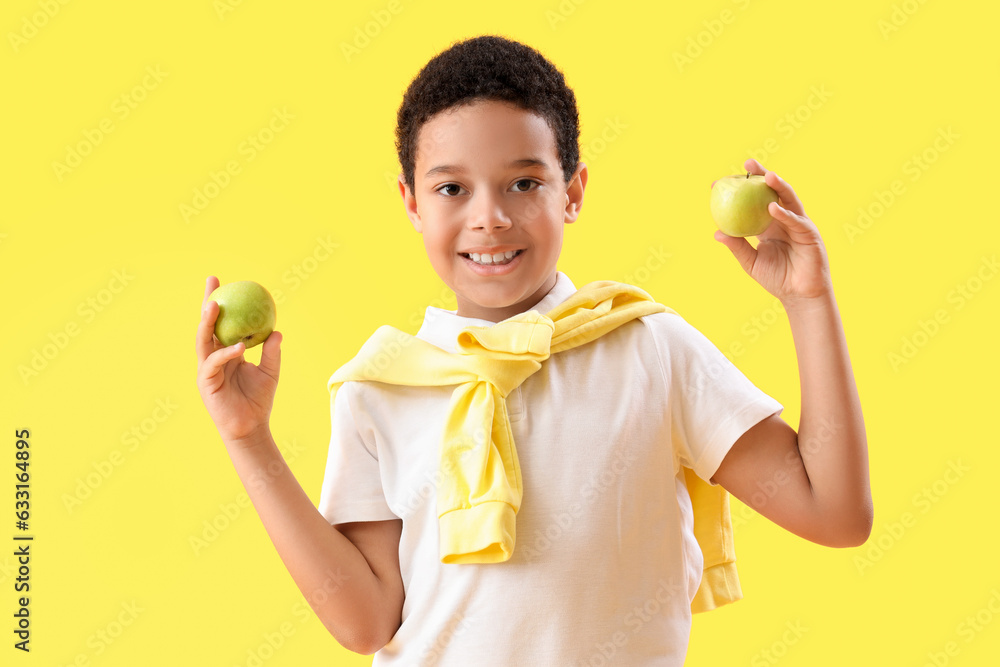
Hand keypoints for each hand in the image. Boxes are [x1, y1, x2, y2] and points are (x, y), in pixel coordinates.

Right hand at [196, 276, 281, 444]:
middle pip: (206, 325)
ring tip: (214, 306)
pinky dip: (226, 354)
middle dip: (207, 303)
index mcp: (226, 352)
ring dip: (207, 323)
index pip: (221, 324)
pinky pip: (214, 363)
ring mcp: (207, 369)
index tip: (223, 282)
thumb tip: (277, 331)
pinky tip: (239, 347)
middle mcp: (213, 357)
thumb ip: (272, 352)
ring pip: (203, 341)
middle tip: (213, 282)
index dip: (219, 303)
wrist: (251, 426)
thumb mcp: (270, 372)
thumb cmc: (258, 400)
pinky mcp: (206, 382)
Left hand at [712, 159, 832, 308]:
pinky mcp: (809, 233)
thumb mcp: (751, 262)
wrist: (799, 295)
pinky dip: (784, 214)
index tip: (719, 182)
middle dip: (762, 176)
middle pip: (773, 192)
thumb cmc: (776, 279)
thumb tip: (716, 232)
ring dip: (779, 186)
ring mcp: (798, 224)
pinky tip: (772, 207)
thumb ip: (737, 246)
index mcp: (768, 224)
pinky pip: (796, 221)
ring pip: (789, 200)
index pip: (753, 201)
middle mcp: (784, 219)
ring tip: (766, 176)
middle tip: (747, 164)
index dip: (739, 190)